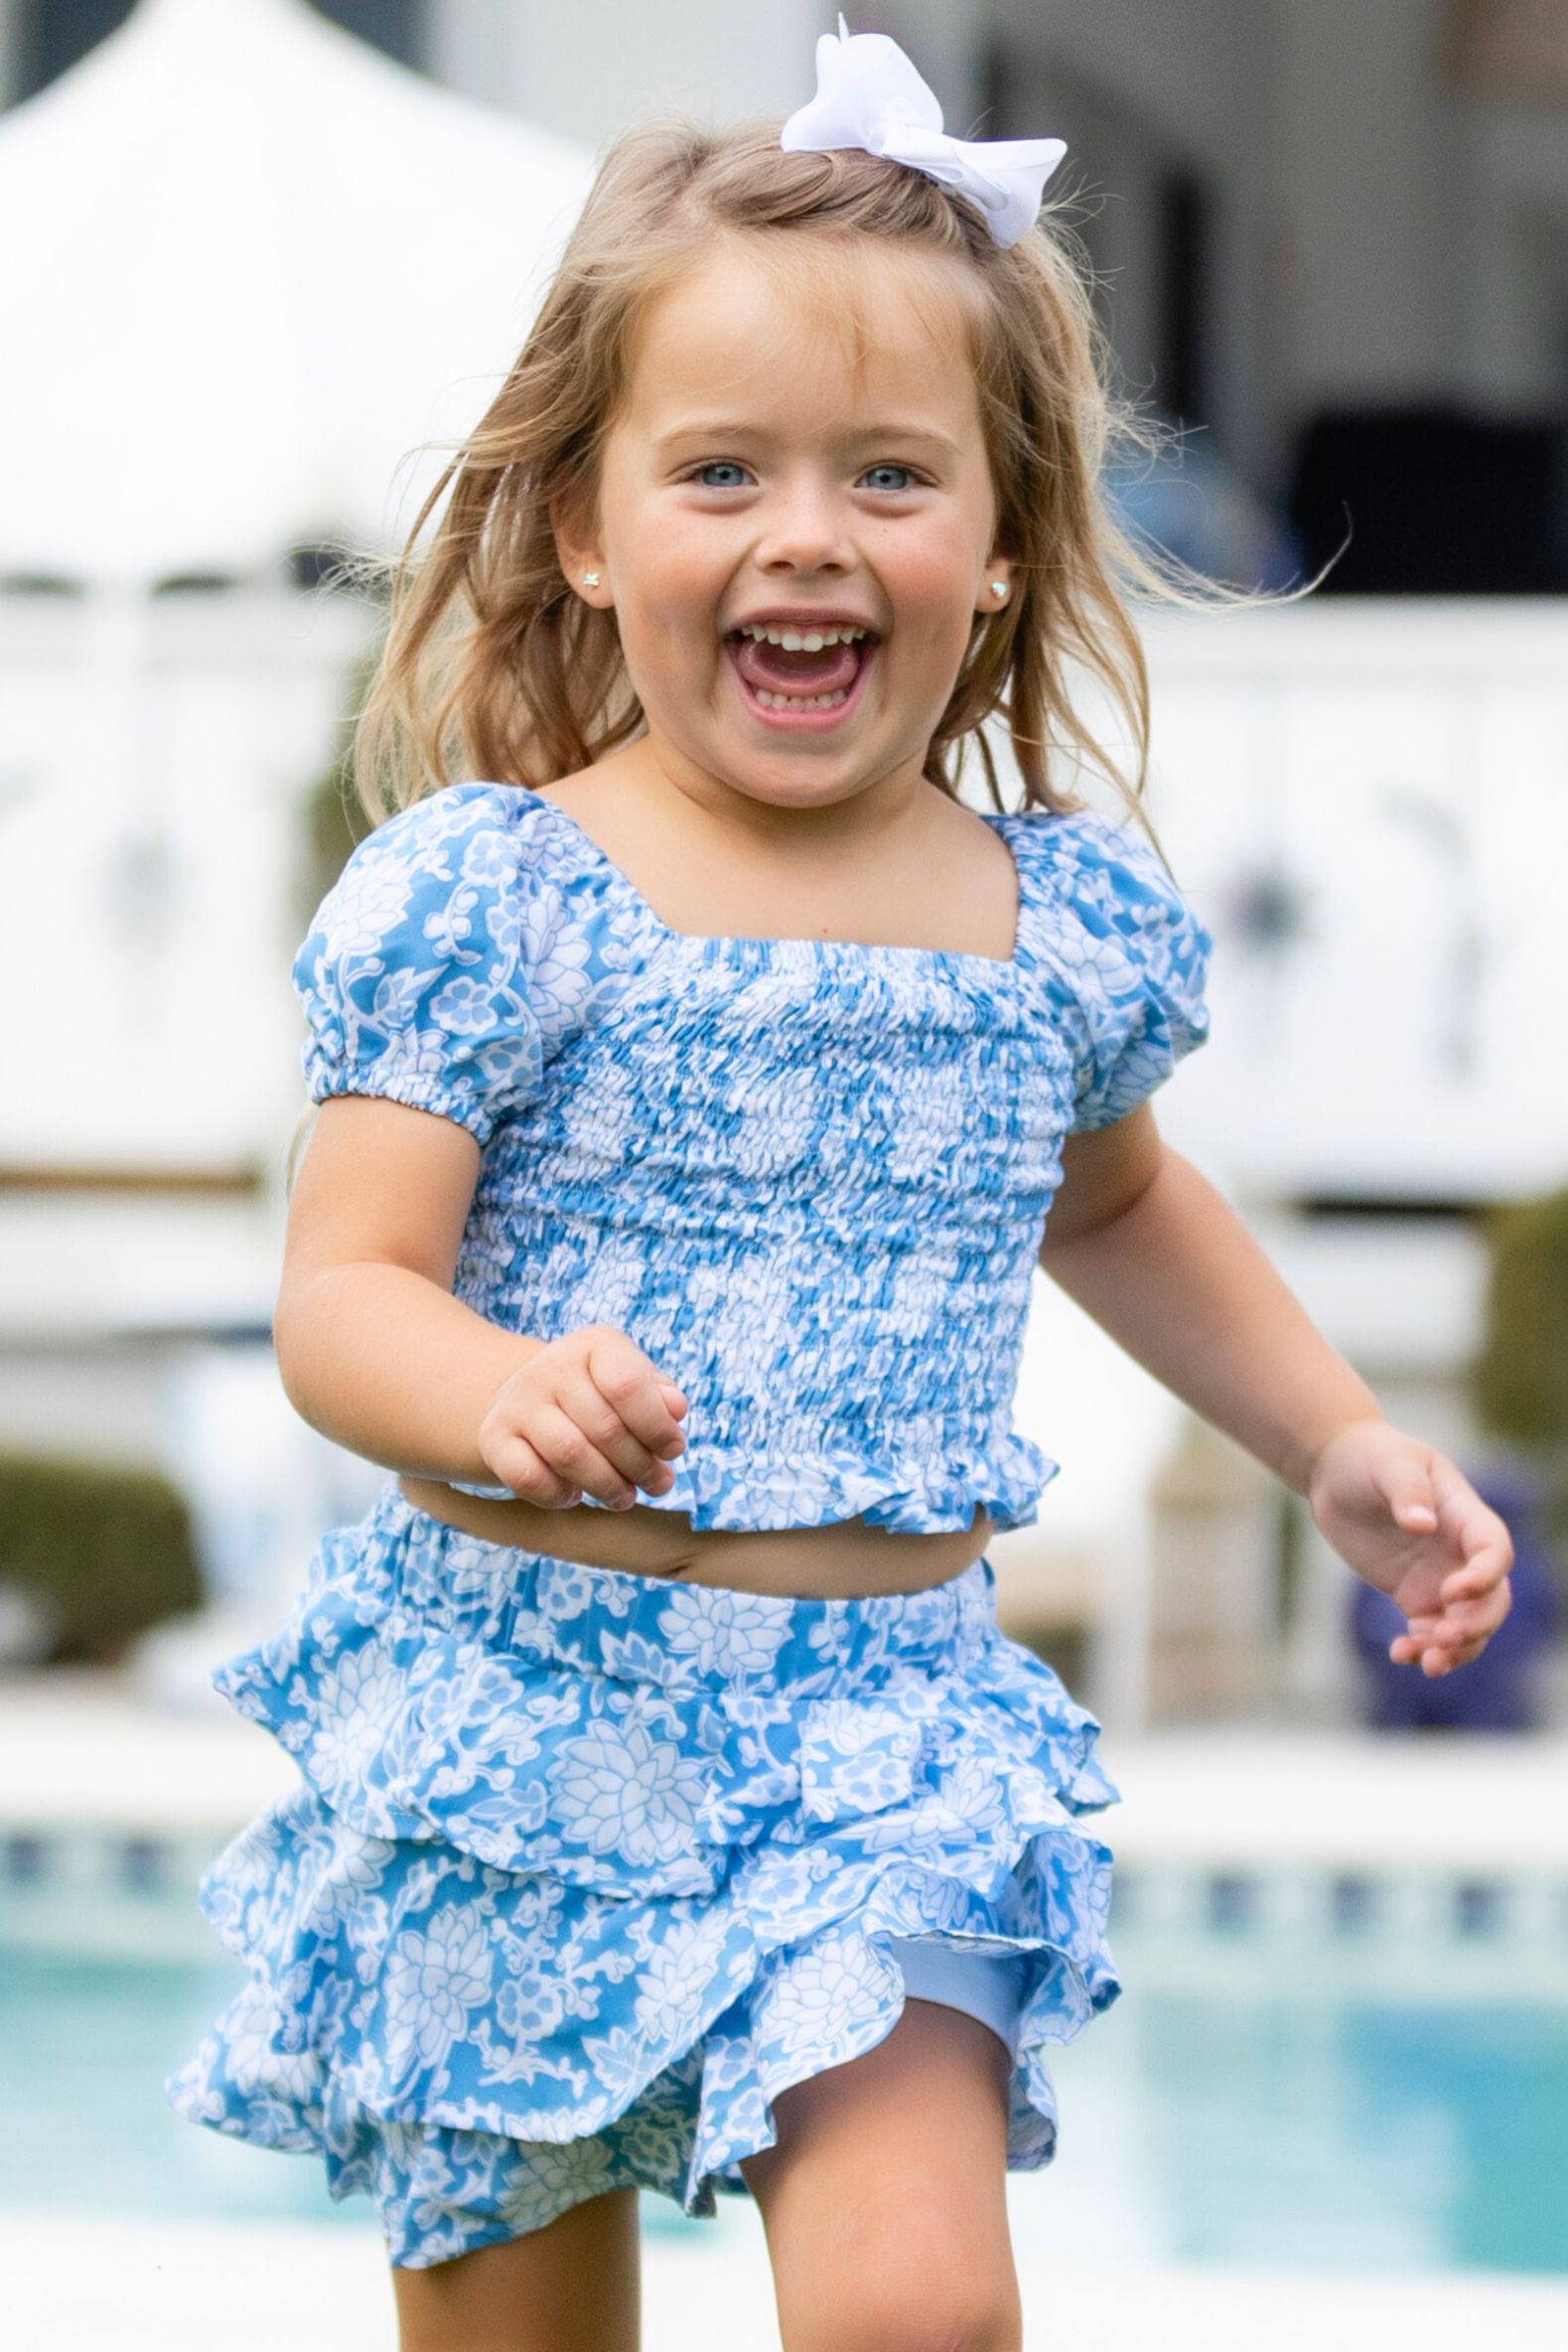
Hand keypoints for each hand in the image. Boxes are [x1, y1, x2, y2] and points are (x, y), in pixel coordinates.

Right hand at [478, 1326, 687, 1509]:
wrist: (531, 1399)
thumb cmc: (599, 1396)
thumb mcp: (634, 1383)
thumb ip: (660, 1396)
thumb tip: (675, 1409)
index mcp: (594, 1345)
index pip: (628, 1386)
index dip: (658, 1427)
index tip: (673, 1451)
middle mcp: (550, 1366)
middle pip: (605, 1428)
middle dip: (640, 1466)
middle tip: (656, 1484)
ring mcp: (517, 1401)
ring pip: (570, 1455)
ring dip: (607, 1486)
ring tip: (624, 1497)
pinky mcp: (493, 1437)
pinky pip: (530, 1478)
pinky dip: (560, 1496)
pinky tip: (575, 1494)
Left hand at [1308, 1420, 1512, 1676]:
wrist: (1337, 1472)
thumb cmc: (1372, 1456)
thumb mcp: (1391, 1463)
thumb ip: (1408, 1492)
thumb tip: (1422, 1525)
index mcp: (1467, 1516)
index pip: (1494, 1553)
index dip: (1484, 1577)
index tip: (1451, 1592)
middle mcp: (1461, 1553)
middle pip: (1492, 1599)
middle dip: (1475, 1625)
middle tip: (1442, 1638)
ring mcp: (1440, 1578)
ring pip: (1467, 1626)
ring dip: (1454, 1649)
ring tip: (1425, 1662)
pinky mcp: (1413, 1596)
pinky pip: (1430, 1632)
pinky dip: (1422, 1649)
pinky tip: (1401, 1654)